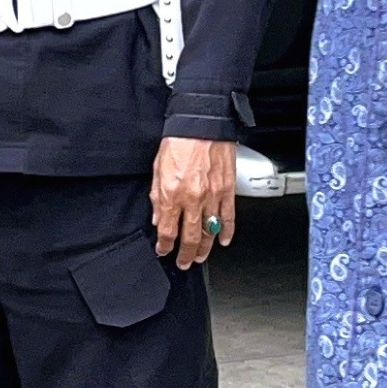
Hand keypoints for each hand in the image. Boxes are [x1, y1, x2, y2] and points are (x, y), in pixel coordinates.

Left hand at [151, 135, 236, 268]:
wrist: (202, 125)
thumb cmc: (178, 142)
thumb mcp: (157, 169)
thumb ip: (157, 197)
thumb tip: (158, 218)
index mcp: (172, 193)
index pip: (168, 229)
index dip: (165, 245)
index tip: (163, 251)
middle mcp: (193, 198)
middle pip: (190, 236)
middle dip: (185, 253)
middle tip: (183, 262)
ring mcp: (213, 196)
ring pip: (210, 231)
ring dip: (205, 248)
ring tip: (199, 257)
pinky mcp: (228, 191)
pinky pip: (229, 217)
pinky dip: (227, 232)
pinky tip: (224, 241)